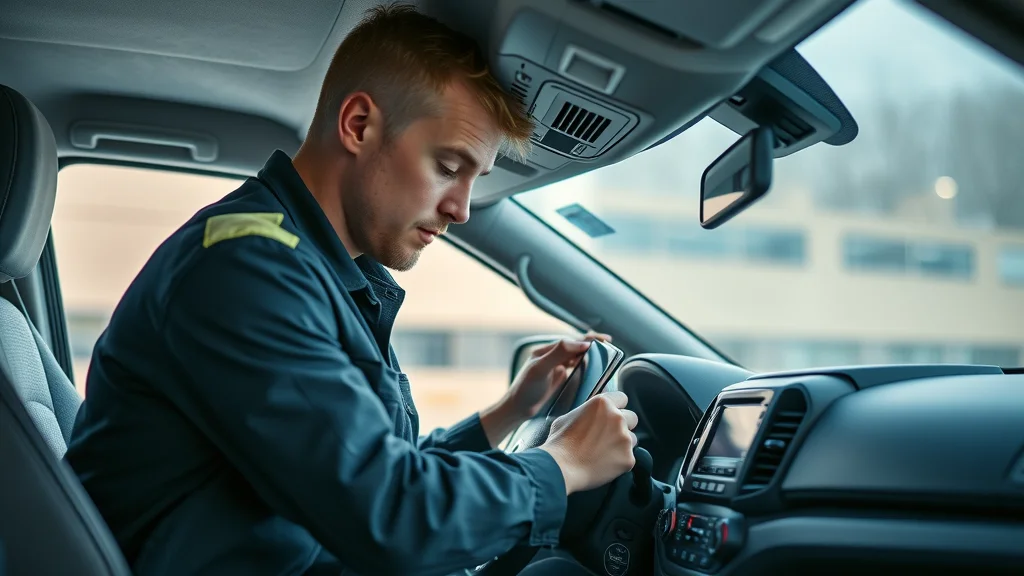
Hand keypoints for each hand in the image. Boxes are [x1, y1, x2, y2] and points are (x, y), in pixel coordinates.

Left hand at [479, 332, 610, 447]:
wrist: (518, 410)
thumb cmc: (525, 389)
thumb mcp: (540, 368)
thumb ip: (558, 353)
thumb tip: (581, 343)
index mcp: (546, 351)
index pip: (571, 341)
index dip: (588, 339)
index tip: (604, 341)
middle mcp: (552, 357)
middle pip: (576, 347)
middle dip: (593, 345)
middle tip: (610, 347)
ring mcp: (556, 369)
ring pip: (578, 358)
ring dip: (591, 356)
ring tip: (606, 356)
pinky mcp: (560, 380)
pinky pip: (576, 370)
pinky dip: (587, 368)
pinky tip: (595, 371)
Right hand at [539, 391, 637, 493]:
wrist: (561, 468)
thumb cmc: (560, 443)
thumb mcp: (567, 417)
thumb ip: (585, 412)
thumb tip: (590, 414)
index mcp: (602, 403)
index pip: (622, 398)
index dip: (617, 406)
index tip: (611, 415)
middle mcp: (617, 417)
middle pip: (632, 417)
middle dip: (623, 425)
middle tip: (608, 436)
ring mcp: (625, 438)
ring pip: (632, 439)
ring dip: (622, 444)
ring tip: (604, 453)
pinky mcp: (628, 458)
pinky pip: (629, 457)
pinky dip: (619, 461)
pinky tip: (604, 464)